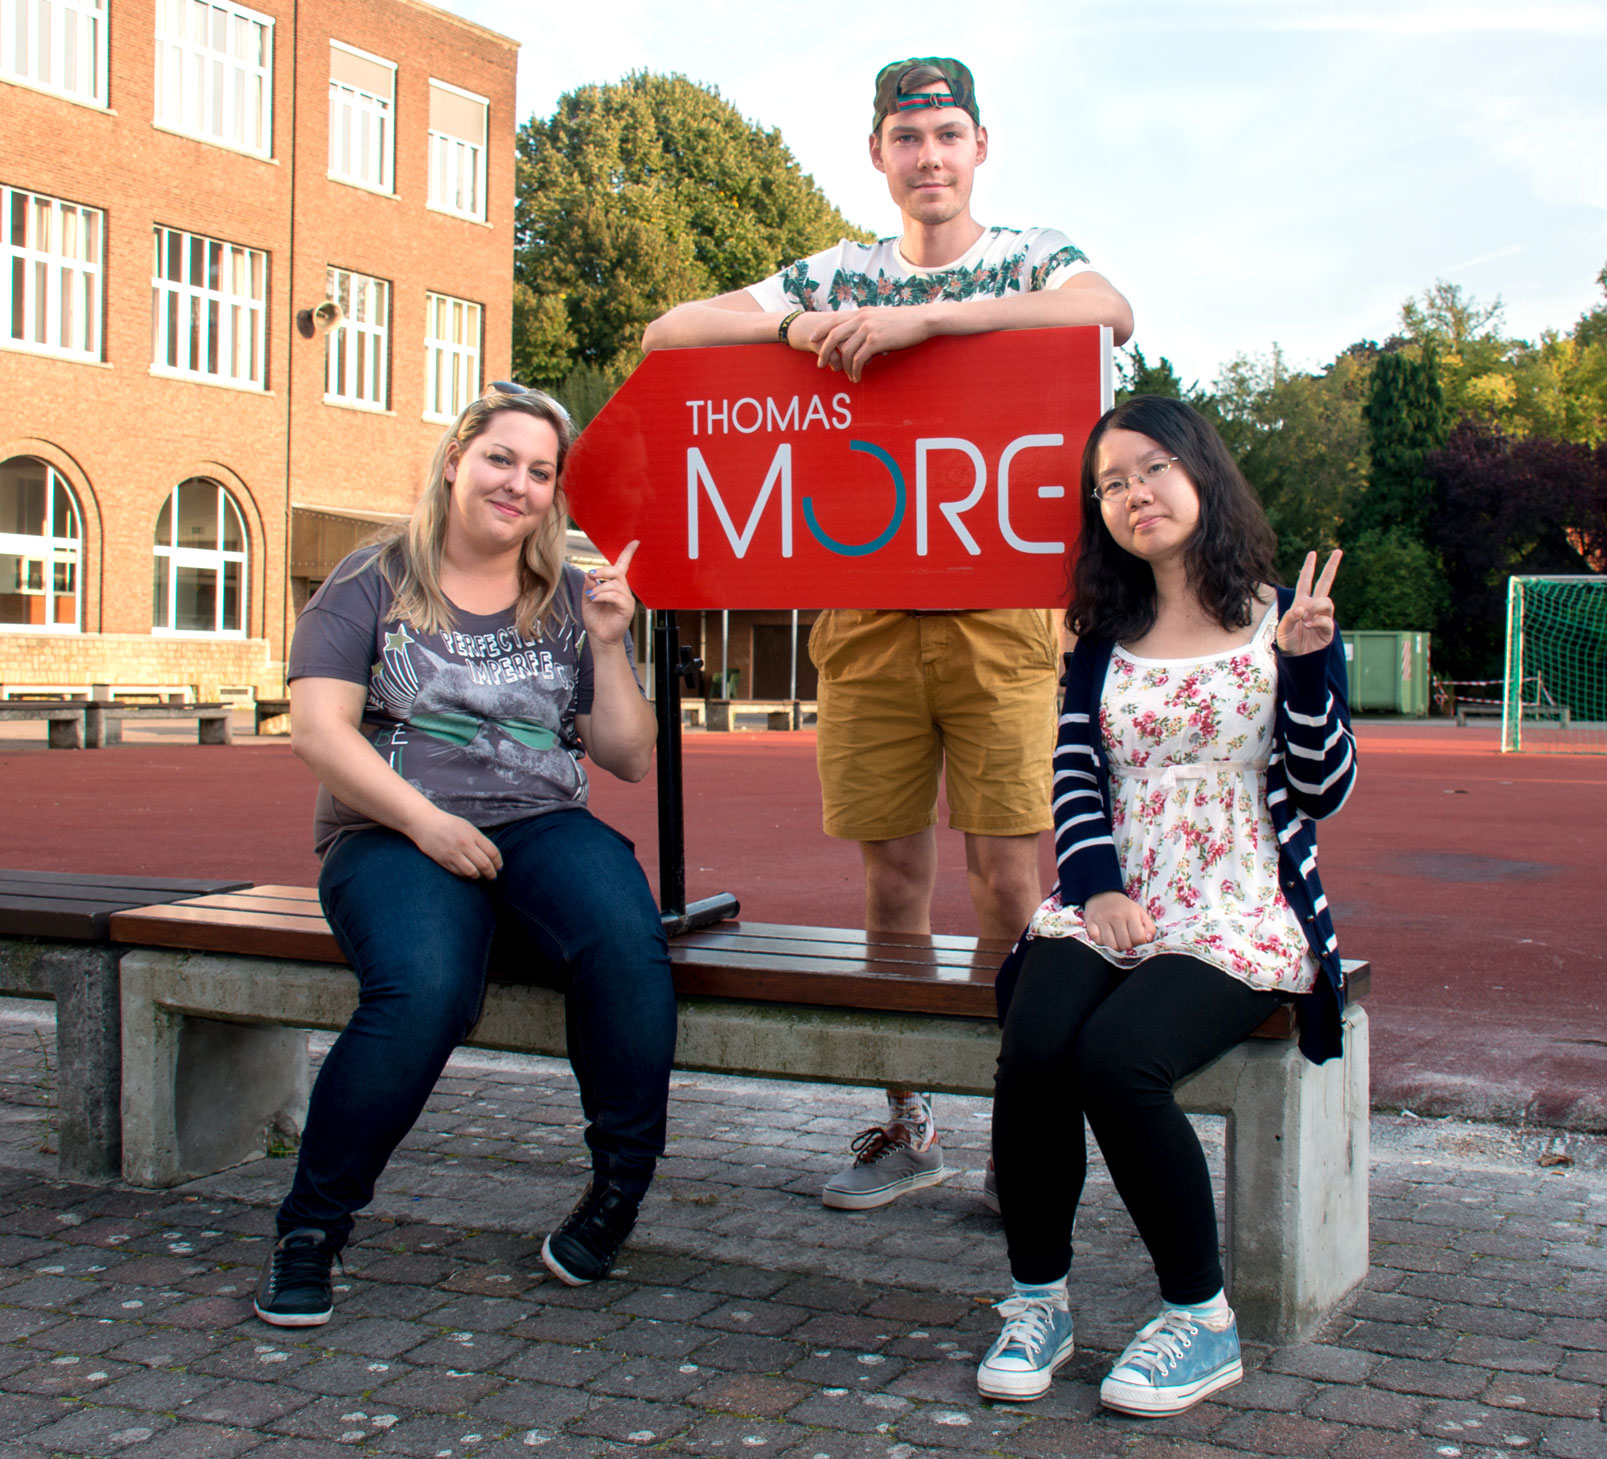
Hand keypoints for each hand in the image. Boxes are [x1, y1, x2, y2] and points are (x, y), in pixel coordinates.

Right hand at [410, 808, 501, 879]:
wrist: (424, 823)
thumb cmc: (448, 824)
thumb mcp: (467, 827)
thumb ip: (479, 840)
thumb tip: (492, 857)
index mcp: (473, 834)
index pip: (492, 852)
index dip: (498, 862)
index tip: (499, 867)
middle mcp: (464, 844)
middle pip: (485, 864)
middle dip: (492, 873)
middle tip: (493, 876)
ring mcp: (453, 854)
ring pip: (473, 872)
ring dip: (480, 877)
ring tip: (482, 876)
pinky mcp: (444, 861)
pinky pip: (460, 873)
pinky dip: (467, 875)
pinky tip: (469, 874)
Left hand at [583, 540, 638, 644]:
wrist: (599, 637)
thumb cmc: (595, 619)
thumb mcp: (588, 599)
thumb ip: (589, 586)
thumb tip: (590, 574)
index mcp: (615, 585)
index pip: (623, 565)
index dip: (628, 553)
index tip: (635, 542)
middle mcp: (623, 590)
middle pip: (617, 571)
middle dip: (603, 570)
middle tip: (591, 575)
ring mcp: (626, 599)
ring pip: (614, 584)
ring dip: (599, 589)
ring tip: (591, 597)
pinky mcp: (627, 608)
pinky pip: (616, 596)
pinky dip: (603, 596)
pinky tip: (595, 600)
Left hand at [814, 306, 932, 381]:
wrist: (922, 320)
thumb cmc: (904, 322)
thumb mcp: (882, 319)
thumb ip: (868, 326)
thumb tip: (861, 341)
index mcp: (861, 313)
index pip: (834, 319)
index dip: (821, 329)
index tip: (812, 339)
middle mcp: (861, 319)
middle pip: (834, 335)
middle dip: (824, 351)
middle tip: (820, 364)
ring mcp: (868, 329)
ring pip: (846, 351)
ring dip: (844, 367)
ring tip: (849, 377)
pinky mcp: (876, 341)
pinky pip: (859, 359)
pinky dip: (855, 370)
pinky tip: (857, 377)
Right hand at [1082, 891, 1155, 951]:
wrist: (1103, 893)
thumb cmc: (1124, 907)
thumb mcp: (1140, 912)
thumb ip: (1149, 927)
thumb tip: (1148, 940)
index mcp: (1131, 914)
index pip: (1138, 938)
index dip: (1140, 944)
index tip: (1137, 942)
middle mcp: (1116, 916)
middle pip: (1124, 944)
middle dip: (1127, 948)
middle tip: (1127, 943)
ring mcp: (1102, 919)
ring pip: (1111, 945)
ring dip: (1115, 948)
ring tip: (1117, 942)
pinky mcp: (1090, 922)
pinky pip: (1097, 941)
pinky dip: (1102, 943)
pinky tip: (1105, 939)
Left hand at [1277, 550, 1341, 655]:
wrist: (1297, 658)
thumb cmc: (1288, 642)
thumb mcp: (1282, 629)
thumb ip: (1289, 617)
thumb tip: (1302, 609)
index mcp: (1301, 602)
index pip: (1305, 581)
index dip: (1308, 568)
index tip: (1313, 553)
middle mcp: (1314, 606)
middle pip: (1325, 582)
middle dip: (1331, 566)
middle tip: (1338, 550)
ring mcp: (1323, 616)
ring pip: (1326, 601)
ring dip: (1315, 607)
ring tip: (1305, 619)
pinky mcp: (1328, 628)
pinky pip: (1326, 619)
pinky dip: (1316, 621)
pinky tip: (1308, 626)